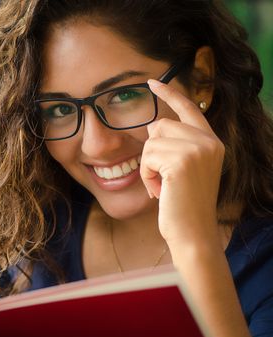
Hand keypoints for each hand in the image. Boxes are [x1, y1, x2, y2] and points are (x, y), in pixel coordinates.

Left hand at [142, 79, 224, 249]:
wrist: (192, 233)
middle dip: (152, 151)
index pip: (189, 108)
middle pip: (160, 125)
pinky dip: (146, 176)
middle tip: (163, 178)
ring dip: (148, 166)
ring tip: (162, 186)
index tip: (151, 82)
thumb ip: (177, 145)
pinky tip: (160, 192)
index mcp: (211, 142)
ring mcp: (197, 149)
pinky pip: (146, 157)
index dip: (169, 93)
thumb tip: (154, 125)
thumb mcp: (185, 170)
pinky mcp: (182, 160)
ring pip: (150, 142)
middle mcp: (208, 141)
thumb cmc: (183, 205)